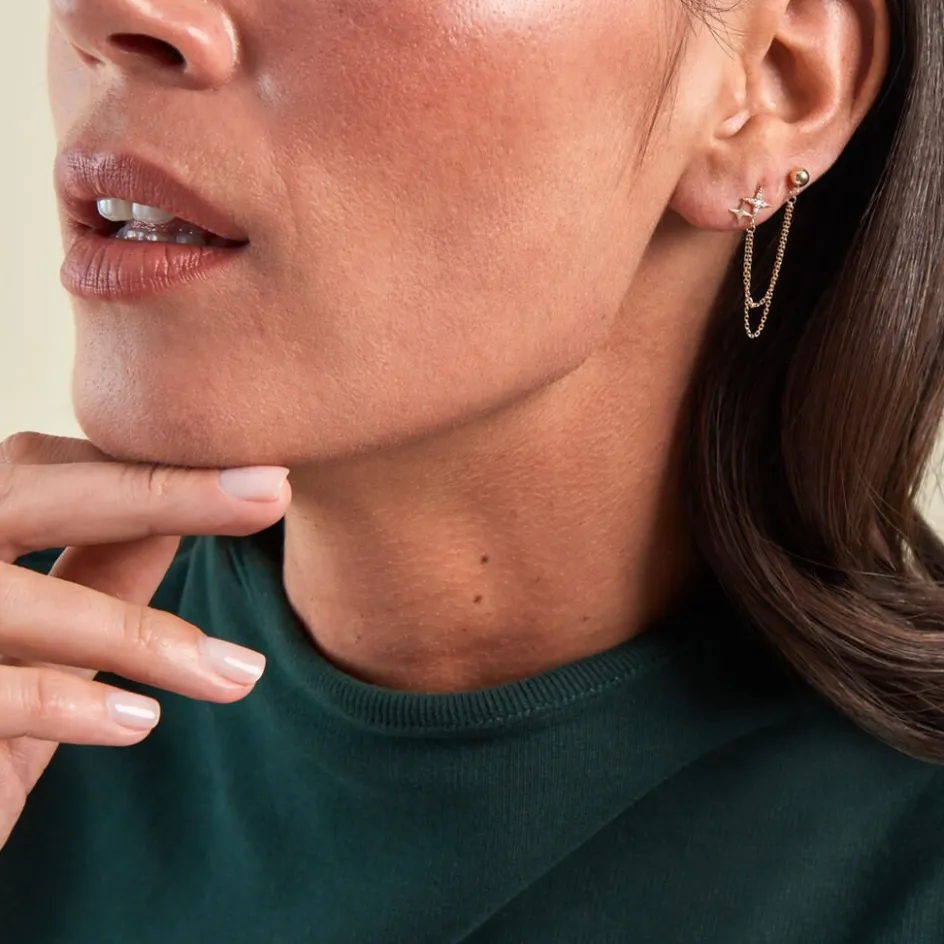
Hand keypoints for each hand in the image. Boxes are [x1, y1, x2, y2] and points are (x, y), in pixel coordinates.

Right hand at [0, 432, 291, 848]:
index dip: (147, 467)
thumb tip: (184, 513)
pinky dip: (74, 703)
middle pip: (29, 495)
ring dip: (143, 635)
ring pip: (20, 601)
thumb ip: (100, 576)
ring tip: (240, 672)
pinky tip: (144, 720)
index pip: (48, 469)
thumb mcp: (50, 645)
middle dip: (160, 493)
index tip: (252, 472)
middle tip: (271, 493)